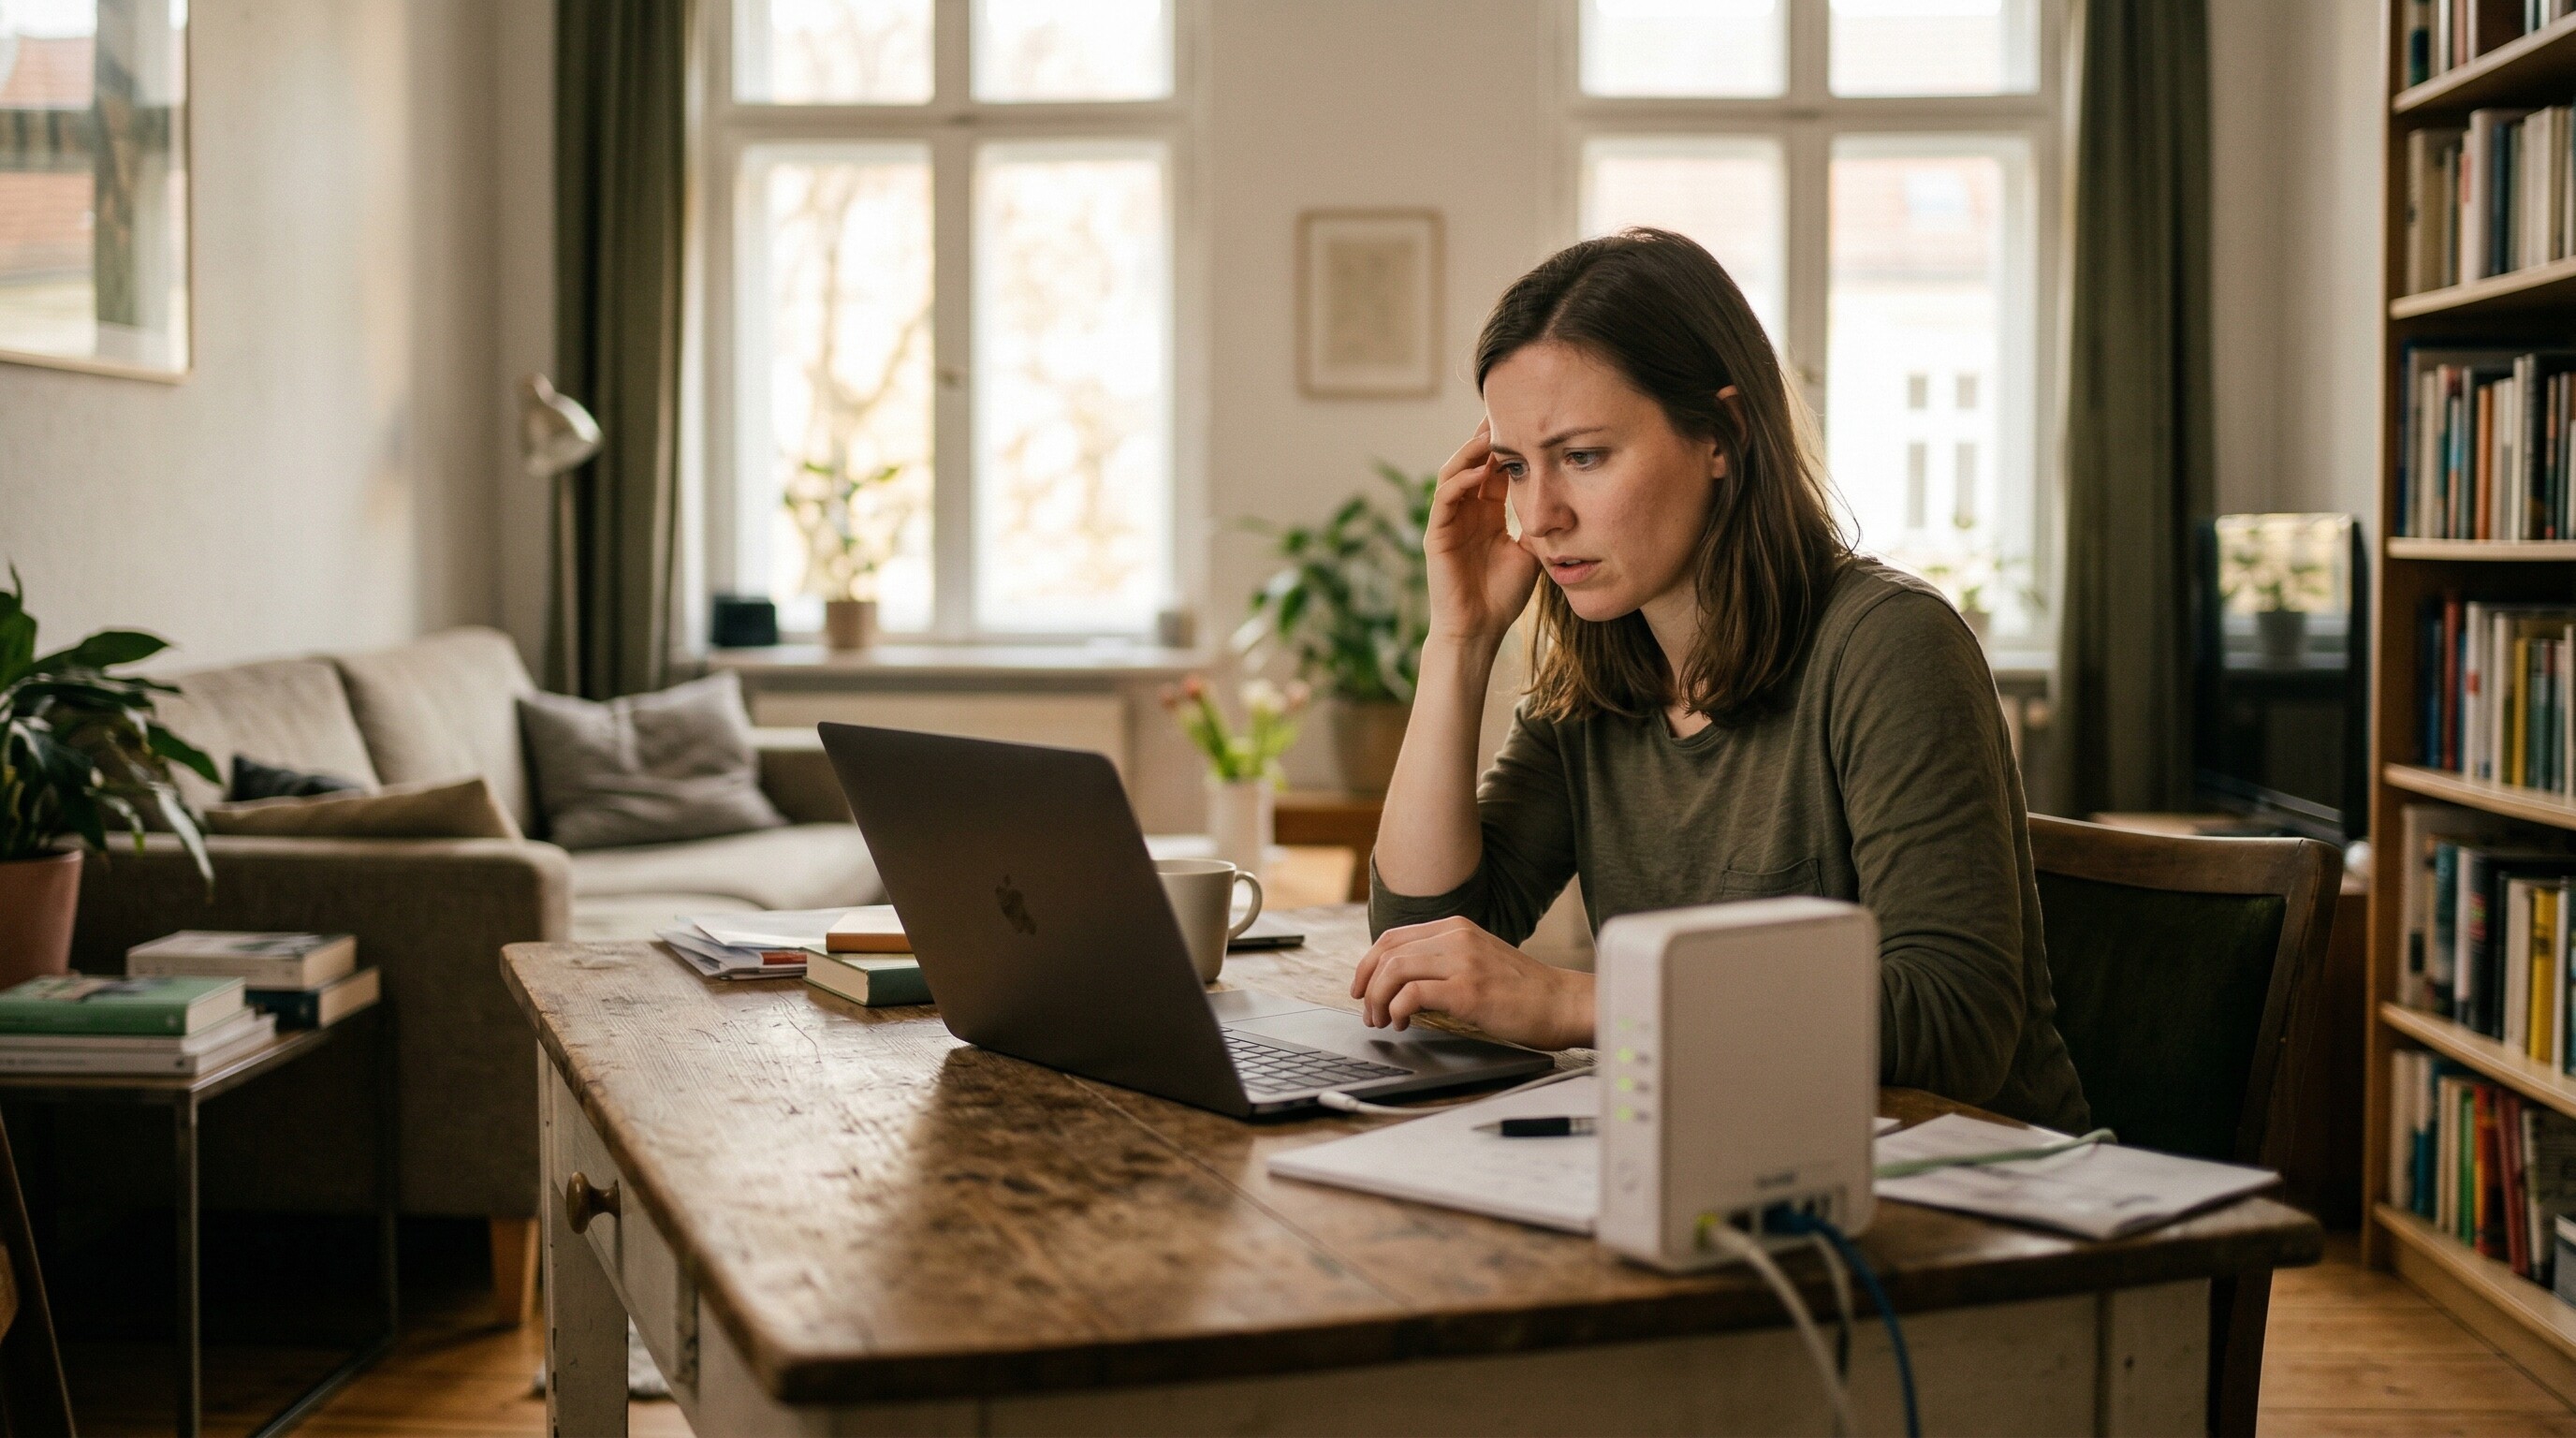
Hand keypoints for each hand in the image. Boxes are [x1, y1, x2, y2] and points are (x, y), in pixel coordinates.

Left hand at [1350, 916, 1593, 1050]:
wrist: (1562, 1003)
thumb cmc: (1523, 991)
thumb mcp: (1480, 959)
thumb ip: (1445, 959)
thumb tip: (1400, 982)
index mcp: (1456, 927)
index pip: (1392, 937)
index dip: (1367, 964)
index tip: (1361, 989)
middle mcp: (1457, 937)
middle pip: (1387, 952)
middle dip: (1367, 985)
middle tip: (1368, 1012)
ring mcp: (1463, 961)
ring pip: (1394, 970)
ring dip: (1378, 1000)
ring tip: (1383, 1022)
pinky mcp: (1468, 990)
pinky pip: (1412, 994)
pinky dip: (1397, 1010)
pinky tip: (1403, 1023)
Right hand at [1423, 420, 1540, 648]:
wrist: (1480, 630)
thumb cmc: (1503, 596)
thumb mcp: (1531, 553)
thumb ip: (1538, 525)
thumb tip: (1563, 501)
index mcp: (1486, 515)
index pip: (1493, 471)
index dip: (1508, 448)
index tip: (1527, 424)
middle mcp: (1465, 513)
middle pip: (1472, 463)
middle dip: (1487, 439)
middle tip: (1506, 412)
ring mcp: (1449, 522)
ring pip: (1454, 472)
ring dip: (1470, 452)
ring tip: (1490, 433)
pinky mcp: (1436, 535)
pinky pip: (1444, 498)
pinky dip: (1460, 480)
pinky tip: (1479, 470)